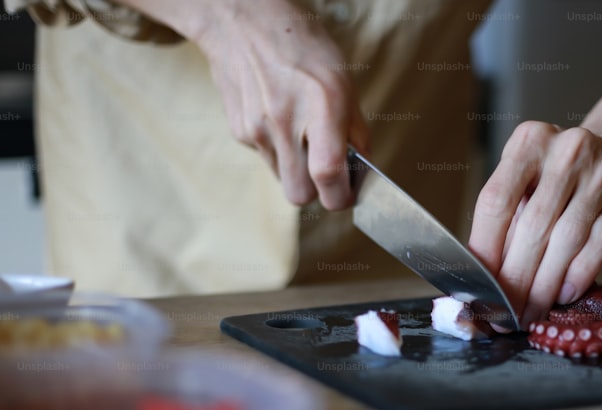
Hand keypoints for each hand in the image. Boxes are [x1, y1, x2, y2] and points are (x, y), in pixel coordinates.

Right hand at [191, 0, 368, 208]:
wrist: (242, 20)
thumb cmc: (300, 46)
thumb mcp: (343, 81)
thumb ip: (355, 130)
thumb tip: (363, 170)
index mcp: (321, 104)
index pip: (327, 173)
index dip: (340, 196)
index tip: (347, 195)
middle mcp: (285, 120)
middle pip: (299, 194)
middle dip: (316, 192)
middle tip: (327, 175)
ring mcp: (256, 128)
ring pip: (282, 179)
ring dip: (297, 171)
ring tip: (302, 136)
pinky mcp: (239, 131)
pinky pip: (266, 158)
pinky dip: (278, 151)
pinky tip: (280, 120)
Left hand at [468, 121, 601, 327]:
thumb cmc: (560, 175)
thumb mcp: (526, 179)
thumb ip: (506, 218)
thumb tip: (484, 276)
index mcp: (529, 143)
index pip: (497, 200)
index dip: (485, 247)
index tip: (479, 283)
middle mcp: (566, 153)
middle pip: (532, 226)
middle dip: (515, 278)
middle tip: (504, 311)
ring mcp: (600, 177)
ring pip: (565, 241)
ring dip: (544, 284)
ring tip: (530, 311)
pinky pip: (597, 247)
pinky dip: (577, 276)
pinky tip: (562, 295)